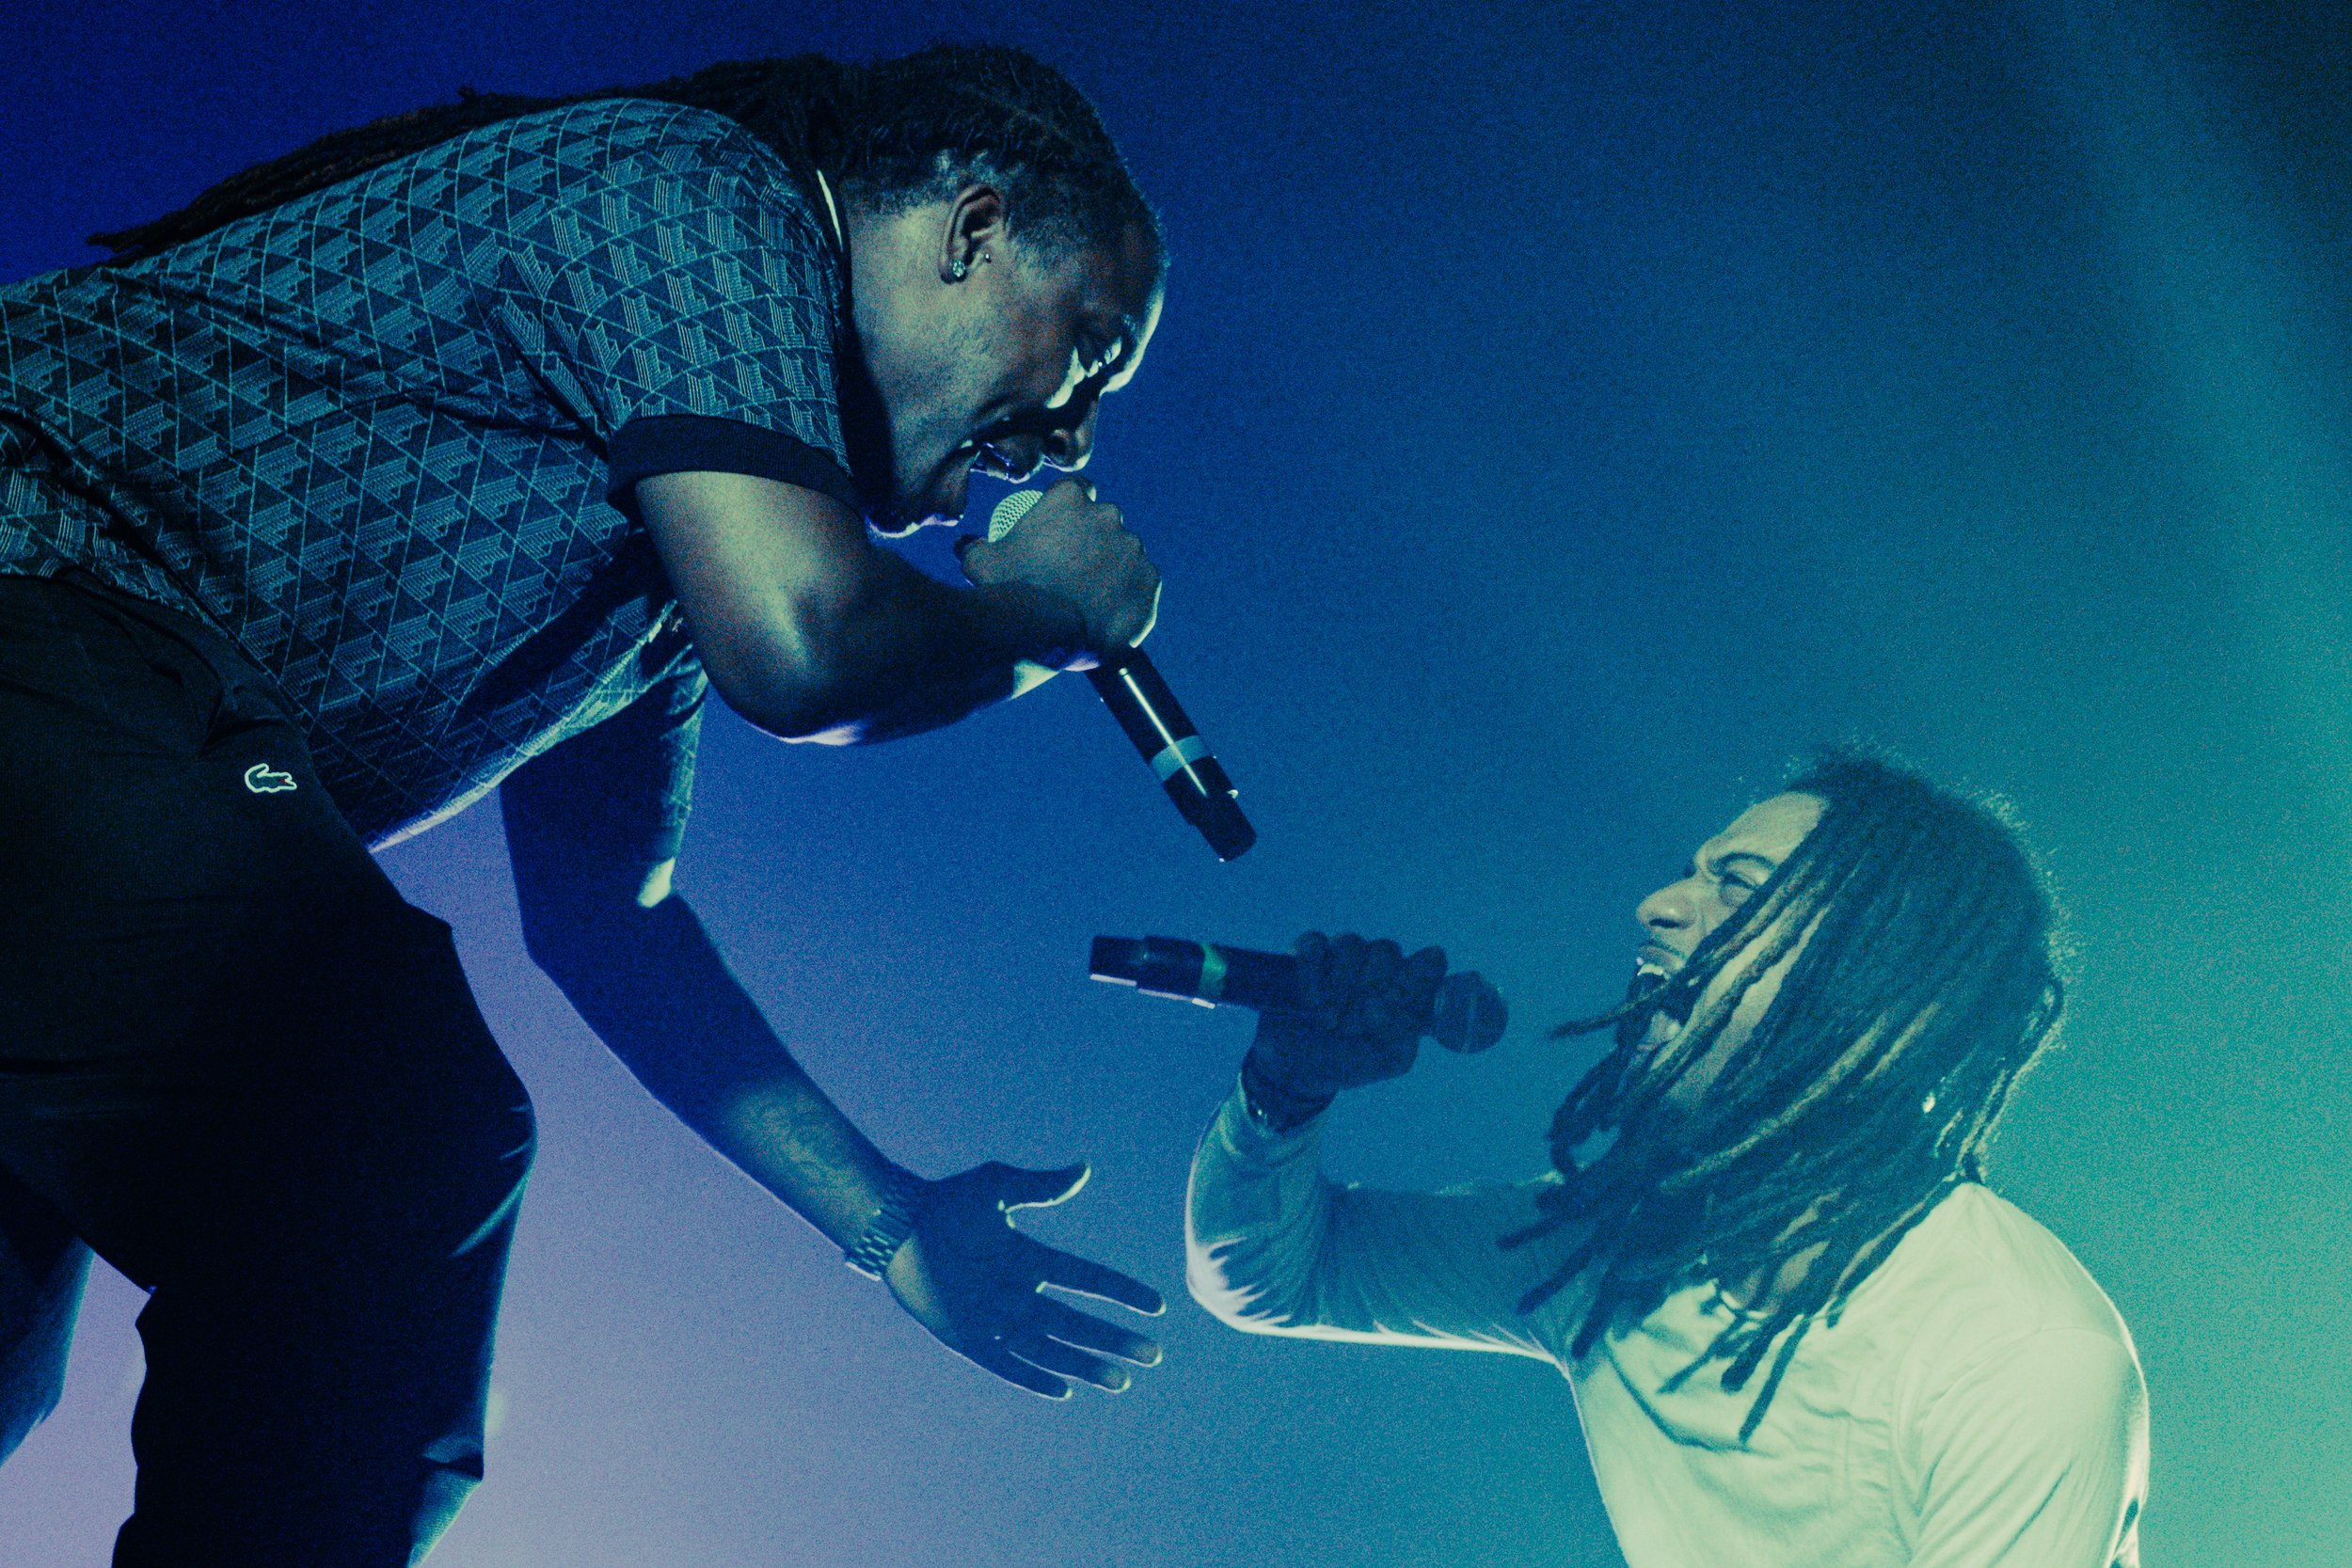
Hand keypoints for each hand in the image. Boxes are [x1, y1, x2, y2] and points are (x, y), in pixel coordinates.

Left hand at [885, 1160, 1164, 1398]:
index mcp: (1030, 1258)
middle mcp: (1018, 1293)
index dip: (1121, 1291)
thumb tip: (1084, 1169)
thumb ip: (1040, 1185)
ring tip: (1120, 1381)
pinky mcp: (966, 1337)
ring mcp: (994, 1318)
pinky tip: (1064, 1390)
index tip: (1156, 1306)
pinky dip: (1032, 1377)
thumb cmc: (945, 1202)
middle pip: (1077, 1322)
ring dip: (1086, 1363)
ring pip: (1050, 1348)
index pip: (1087, 1277)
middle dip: (1115, 1340)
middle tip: (1153, 1356)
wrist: (894, 1225)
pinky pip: (1005, 1363)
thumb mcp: (997, 1186)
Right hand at [958, 477, 1160, 663]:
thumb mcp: (979, 563)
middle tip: (1072, 569)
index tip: (1061, 531)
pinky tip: (1109, 612)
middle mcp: (1107, 516)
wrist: (1047, 635)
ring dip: (1112, 567)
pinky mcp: (1150, 580)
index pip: (1076, 490)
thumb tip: (966, 544)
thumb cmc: (1010, 591)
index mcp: (1070, 500)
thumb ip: (975, 546)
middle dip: (1092, 538)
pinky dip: (1129, 594)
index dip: (1069, 509)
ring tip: (1090, 597)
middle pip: (1103, 521)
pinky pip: (1141, 583)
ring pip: (1125, 553)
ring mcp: (1133, 548)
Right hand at [1247, 932, 1448, 1102]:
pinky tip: (1309, 1001)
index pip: (1430, 963)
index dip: (1418, 978)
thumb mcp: (1386, 1062)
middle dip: (1370, 988)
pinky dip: (1312, 972)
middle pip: (1387, 951)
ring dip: (1340, 985)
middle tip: (1353, 1025)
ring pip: (1351, 944)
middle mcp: (1377, 969)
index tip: (1400, 1004)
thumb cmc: (1349, 1062)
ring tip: (1328, 1021)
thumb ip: (1399, 1039)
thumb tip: (1377, 1006)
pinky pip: (1314, 943)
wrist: (1294, 1070)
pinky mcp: (1306, 955)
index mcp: (1405, 991)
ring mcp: (1340, 958)